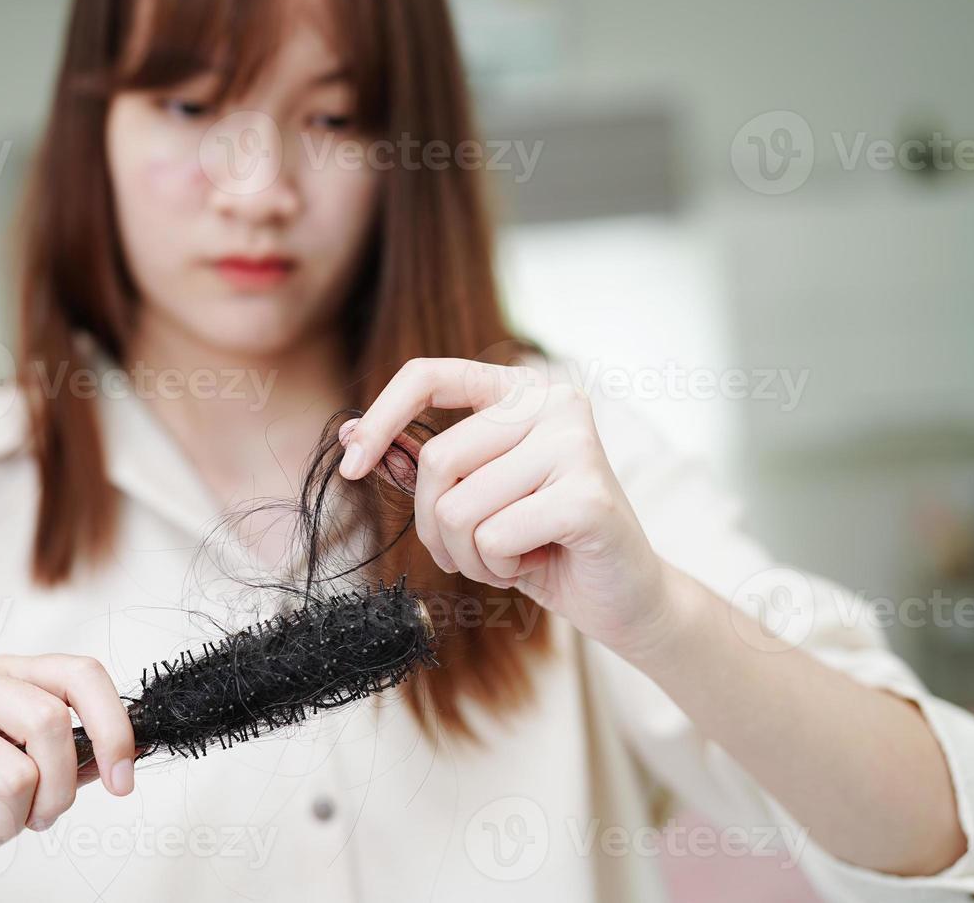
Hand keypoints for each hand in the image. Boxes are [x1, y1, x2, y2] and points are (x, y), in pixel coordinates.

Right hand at [0, 654, 135, 899]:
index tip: (122, 780)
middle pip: (50, 721)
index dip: (114, 727)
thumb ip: (69, 762)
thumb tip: (125, 756)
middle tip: (35, 817)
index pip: (79, 673)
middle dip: (57, 790)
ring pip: (11, 775)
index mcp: (2, 675)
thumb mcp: (24, 784)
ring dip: (9, 821)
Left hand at [339, 357, 680, 658]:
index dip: (381, 419)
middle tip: (477, 550)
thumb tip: (350, 433)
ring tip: (515, 556)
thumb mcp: (473, 497)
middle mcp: (553, 401)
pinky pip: (494, 538)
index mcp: (520, 390)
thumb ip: (422, 463)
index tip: (349, 466)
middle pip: (437, 461)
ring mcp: (575, 443)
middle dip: (438, 527)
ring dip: (472, 555)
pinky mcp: (587, 495)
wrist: (623, 597)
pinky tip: (540, 562)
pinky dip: (502, 568)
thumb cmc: (543, 544)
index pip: (430, 376)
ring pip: (459, 507)